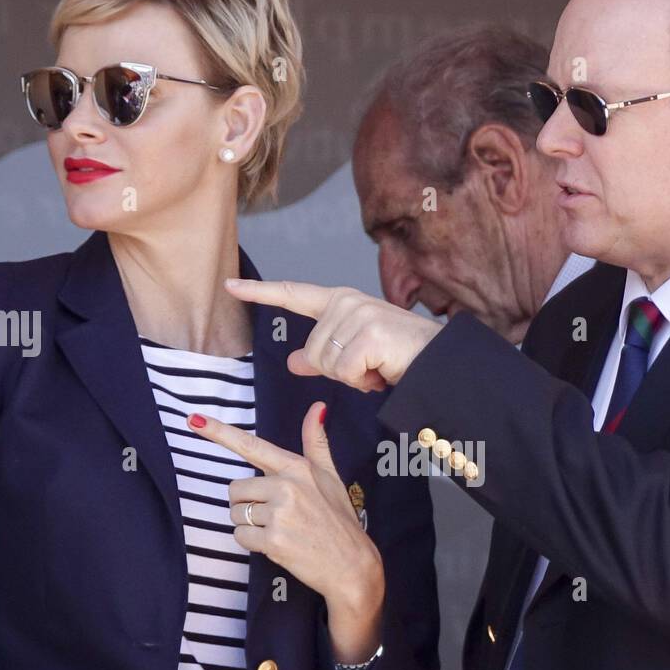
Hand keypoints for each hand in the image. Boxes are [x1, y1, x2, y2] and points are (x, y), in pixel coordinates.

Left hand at [188, 400, 384, 619]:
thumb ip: (316, 442)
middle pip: (236, 488)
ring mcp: (281, 514)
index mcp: (297, 468)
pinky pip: (241, 536)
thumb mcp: (331, 476)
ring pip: (236, 513)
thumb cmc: (339, 520)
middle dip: (248, 504)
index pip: (251, 446)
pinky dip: (252, 543)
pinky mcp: (274, 540)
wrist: (351, 565)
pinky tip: (276, 545)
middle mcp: (287, 486)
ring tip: (279, 530)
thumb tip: (318, 406)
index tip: (194, 420)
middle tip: (276, 516)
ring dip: (249, 525)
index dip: (219, 432)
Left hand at [223, 278, 440, 391]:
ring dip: (352, 378)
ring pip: (326, 364)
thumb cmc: (401, 356)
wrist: (439, 361)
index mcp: (342, 301)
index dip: (260, 293)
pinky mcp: (367, 335)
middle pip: (312, 352)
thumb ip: (322, 356)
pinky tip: (382, 373)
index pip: (294, 295)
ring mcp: (358, 315)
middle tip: (369, 368)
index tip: (231, 287)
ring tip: (378, 368)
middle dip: (338, 370)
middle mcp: (347, 301)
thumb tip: (292, 362)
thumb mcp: (356, 354)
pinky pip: (344, 373)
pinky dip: (362, 382)